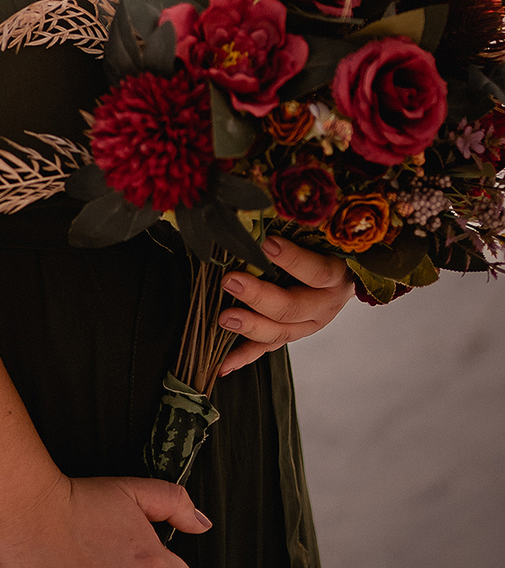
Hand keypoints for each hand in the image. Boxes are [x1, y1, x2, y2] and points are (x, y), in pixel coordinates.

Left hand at [217, 235, 353, 376]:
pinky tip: (223, 365)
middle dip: (259, 295)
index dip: (293, 259)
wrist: (344, 278)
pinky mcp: (291, 335)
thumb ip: (299, 224)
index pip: (317, 271)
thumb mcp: (322, 235)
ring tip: (224, 318)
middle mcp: (323, 306)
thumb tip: (263, 202)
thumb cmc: (327, 247)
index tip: (267, 243)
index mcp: (334, 277)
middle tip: (231, 281)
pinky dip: (243, 357)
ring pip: (279, 333)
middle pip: (292, 307)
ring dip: (250, 327)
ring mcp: (307, 325)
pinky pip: (266, 349)